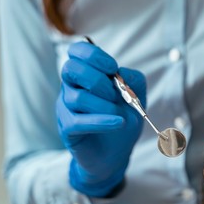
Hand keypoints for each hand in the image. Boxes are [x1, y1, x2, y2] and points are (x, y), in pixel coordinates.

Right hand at [56, 41, 145, 196]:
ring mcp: (66, 108)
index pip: (77, 51)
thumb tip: (122, 72)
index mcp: (86, 74)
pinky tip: (119, 122)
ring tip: (120, 114)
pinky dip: (103, 121)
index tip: (112, 67)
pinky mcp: (68, 129)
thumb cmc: (122, 119)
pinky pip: (80, 121)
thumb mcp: (136, 97)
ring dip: (104, 104)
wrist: (116, 152)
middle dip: (97, 79)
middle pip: (71, 69)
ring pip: (77, 97)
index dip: (93, 54)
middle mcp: (71, 88)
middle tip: (115, 94)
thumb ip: (134, 81)